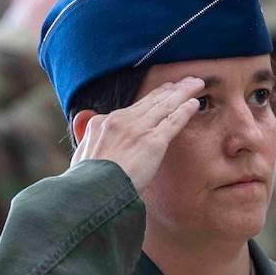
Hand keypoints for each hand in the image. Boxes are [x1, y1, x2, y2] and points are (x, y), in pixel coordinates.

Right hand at [70, 77, 203, 191]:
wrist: (92, 192)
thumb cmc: (86, 182)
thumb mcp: (80, 153)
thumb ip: (85, 135)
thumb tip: (84, 119)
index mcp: (101, 122)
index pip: (132, 108)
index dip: (151, 98)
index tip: (163, 92)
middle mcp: (120, 121)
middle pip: (151, 101)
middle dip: (170, 90)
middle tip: (184, 82)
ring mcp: (137, 130)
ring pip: (165, 106)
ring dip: (183, 93)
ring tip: (196, 84)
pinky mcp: (152, 142)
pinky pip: (173, 121)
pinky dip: (185, 111)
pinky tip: (195, 103)